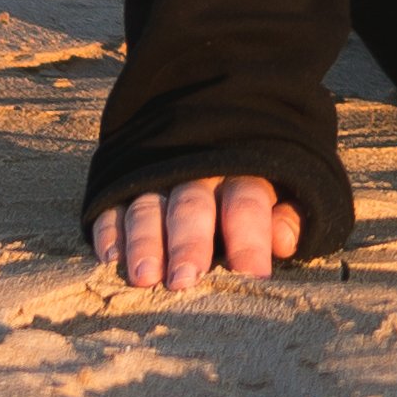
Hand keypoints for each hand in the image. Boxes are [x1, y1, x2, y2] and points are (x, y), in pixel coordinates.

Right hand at [91, 174, 290, 287]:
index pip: (246, 203)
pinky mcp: (123, 182)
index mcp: (243, 171)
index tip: (253, 276)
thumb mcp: (282, 188)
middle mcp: (198, 172)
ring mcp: (157, 176)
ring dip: (144, 241)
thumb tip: (286, 243)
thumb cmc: (249, 180)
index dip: (250, 240)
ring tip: (144, 277)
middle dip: (188, 244)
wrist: (207, 114)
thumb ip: (286, 217)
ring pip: (149, 206)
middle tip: (184, 282)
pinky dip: (110, 229)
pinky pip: (113, 204)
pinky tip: (111, 256)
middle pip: (192, 206)